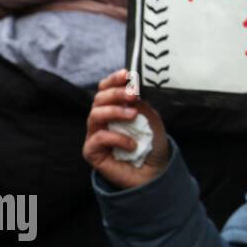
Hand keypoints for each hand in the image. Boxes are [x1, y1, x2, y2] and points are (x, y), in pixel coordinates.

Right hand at [82, 69, 169, 189]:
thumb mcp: (151, 120)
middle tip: (132, 94)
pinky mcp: (92, 152)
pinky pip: (98, 138)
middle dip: (116, 93)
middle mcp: (102, 120)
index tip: (127, 74)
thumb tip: (132, 91)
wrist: (154, 172)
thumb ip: (141, 106)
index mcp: (115, 109)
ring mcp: (95, 135)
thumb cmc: (151, 145)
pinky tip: (131, 144)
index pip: (106, 90)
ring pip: (95, 115)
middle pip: (99, 99)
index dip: (113, 80)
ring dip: (115, 111)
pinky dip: (116, 138)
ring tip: (132, 116)